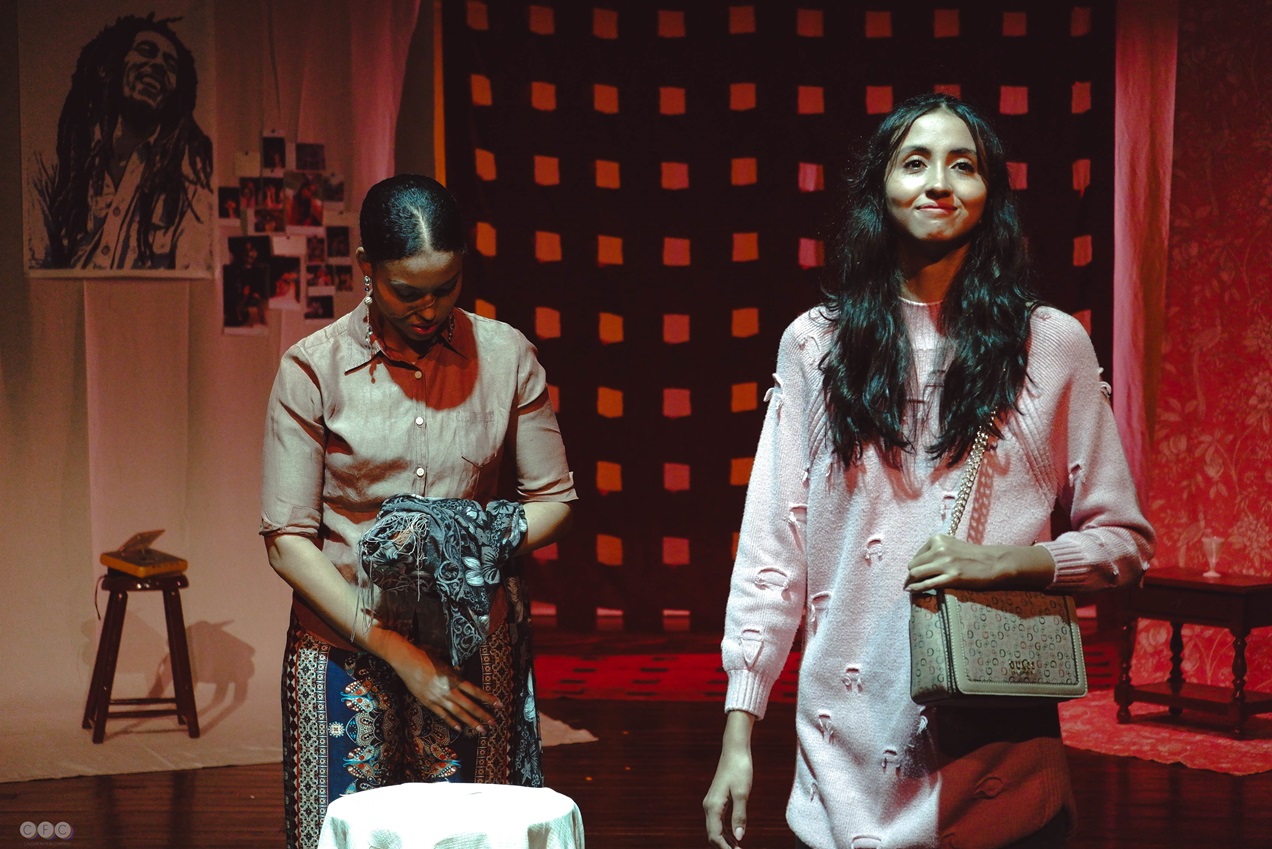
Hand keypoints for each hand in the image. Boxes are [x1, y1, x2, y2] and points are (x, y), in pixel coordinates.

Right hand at [391, 640, 500, 732]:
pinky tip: (459, 728)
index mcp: (454, 678)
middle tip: (493, 723)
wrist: (406, 661)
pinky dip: (451, 721)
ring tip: (481, 730)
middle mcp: (448, 690)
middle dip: (482, 715)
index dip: (488, 698)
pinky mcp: (428, 702)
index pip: (475, 691)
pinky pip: (442, 714)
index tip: (499, 704)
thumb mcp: (444, 660)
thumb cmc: (426, 656)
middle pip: (469, 705)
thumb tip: (462, 671)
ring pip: (457, 713)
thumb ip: (454, 670)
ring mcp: (438, 698)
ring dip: (470, 722)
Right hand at [703, 736, 752, 847]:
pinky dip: (724, 831)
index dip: (725, 848)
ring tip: (738, 847)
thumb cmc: (740, 769)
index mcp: (713, 806)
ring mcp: (711, 802)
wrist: (735, 750)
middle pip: (712, 834)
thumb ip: (739, 816)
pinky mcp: (716, 799)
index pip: (715, 835)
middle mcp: (708, 806)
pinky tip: (735, 835)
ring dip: (724, 840)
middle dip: (723, 846)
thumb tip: (739, 837)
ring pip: (714, 828)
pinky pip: (717, 820)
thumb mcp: (742, 794)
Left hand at [904, 535, 1053, 592]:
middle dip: (912, 575)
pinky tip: (912, 591)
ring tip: (910, 588)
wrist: (994, 562)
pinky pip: (927, 584)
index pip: (917, 555)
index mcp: (938, 539)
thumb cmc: (973, 555)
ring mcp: (945, 563)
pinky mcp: (952, 577)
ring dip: (912, 582)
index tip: (917, 573)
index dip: (916, 566)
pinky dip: (917, 588)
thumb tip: (918, 564)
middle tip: (911, 583)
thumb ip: (936, 550)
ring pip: (916, 574)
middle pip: (913, 565)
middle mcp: (939, 549)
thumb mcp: (952, 545)